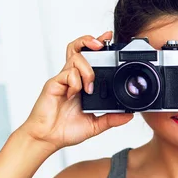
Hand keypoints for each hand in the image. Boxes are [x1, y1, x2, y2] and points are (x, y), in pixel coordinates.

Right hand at [19, 31, 133, 151]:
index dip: (98, 46)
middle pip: (78, 48)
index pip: (89, 59)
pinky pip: (68, 73)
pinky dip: (75, 82)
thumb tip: (129, 115)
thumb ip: (111, 119)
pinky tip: (74, 95)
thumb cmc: (66, 130)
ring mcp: (63, 80)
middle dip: (89, 41)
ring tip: (89, 87)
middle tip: (100, 44)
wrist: (48, 139)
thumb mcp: (95, 125)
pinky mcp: (54, 84)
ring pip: (75, 58)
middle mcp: (72, 78)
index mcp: (81, 85)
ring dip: (87, 70)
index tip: (109, 39)